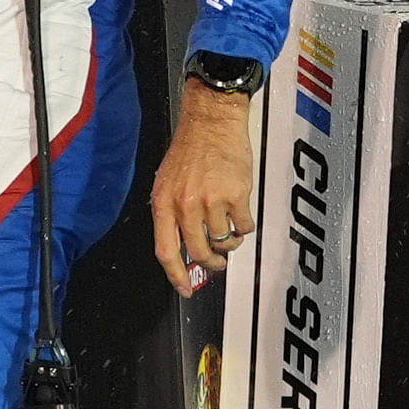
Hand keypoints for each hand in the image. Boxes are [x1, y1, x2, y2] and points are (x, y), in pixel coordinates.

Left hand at [152, 86, 258, 293]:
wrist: (212, 119)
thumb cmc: (191, 146)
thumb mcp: (168, 180)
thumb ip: (172, 211)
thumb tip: (181, 242)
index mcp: (164, 202)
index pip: (166, 251)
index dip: (175, 275)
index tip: (184, 289)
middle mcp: (185, 204)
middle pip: (198, 252)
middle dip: (211, 262)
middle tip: (217, 261)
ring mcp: (210, 201)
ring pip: (223, 240)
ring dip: (229, 240)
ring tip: (229, 227)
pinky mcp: (235, 195)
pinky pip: (243, 226)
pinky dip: (244, 225)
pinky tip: (240, 212)